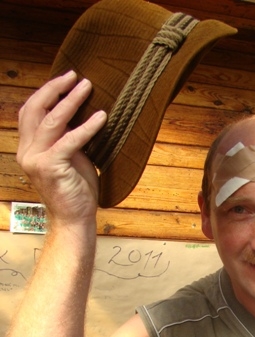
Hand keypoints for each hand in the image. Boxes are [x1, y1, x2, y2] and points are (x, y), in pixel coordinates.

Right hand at [16, 71, 106, 226]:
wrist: (75, 219)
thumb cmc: (76, 190)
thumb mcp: (71, 158)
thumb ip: (68, 138)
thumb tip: (82, 114)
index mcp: (28, 149)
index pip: (30, 112)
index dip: (46, 93)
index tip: (65, 79)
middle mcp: (27, 152)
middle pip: (34, 109)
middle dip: (55, 89)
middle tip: (74, 75)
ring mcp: (37, 160)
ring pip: (51, 120)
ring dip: (71, 100)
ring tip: (87, 86)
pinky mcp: (52, 167)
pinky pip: (71, 140)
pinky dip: (87, 126)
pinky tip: (101, 117)